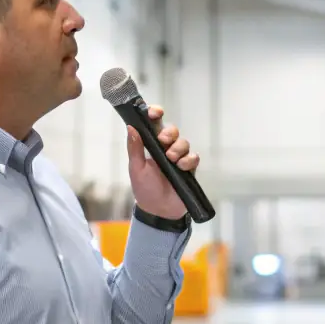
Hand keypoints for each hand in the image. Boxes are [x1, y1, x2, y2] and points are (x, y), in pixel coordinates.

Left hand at [127, 105, 199, 220]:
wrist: (158, 211)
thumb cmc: (145, 189)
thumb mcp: (136, 168)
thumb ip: (134, 148)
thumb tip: (130, 127)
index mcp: (151, 145)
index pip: (155, 125)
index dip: (156, 114)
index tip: (155, 113)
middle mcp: (166, 149)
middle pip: (172, 131)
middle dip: (169, 133)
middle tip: (163, 141)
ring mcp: (179, 158)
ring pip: (184, 143)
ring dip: (178, 148)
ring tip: (171, 159)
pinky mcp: (189, 169)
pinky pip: (194, 158)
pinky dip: (189, 160)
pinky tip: (181, 167)